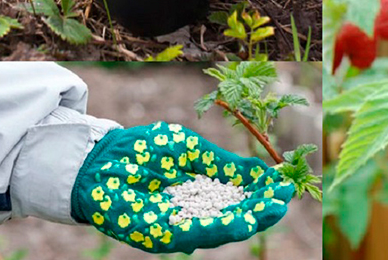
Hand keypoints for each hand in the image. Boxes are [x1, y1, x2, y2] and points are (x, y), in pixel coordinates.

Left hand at [72, 122, 293, 253]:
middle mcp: (194, 213)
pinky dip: (223, 229)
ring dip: (250, 220)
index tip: (285, 184)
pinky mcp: (162, 237)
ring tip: (274, 210)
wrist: (102, 158)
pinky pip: (197, 235)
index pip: (239, 196)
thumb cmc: (145, 149)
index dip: (262, 192)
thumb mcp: (193, 151)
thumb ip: (225, 164)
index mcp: (202, 192)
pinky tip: (244, 221)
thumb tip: (262, 171)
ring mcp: (178, 226)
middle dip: (261, 208)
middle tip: (285, 199)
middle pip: (234, 215)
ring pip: (221, 229)